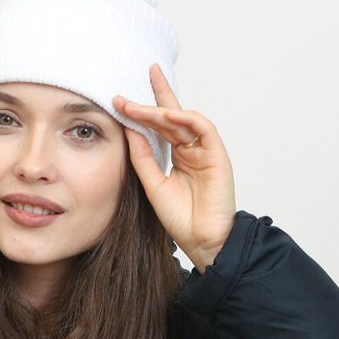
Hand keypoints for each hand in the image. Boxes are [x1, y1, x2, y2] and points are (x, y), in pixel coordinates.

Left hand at [113, 64, 235, 272]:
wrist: (202, 241)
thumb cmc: (181, 218)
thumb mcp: (153, 184)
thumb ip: (142, 157)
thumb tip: (129, 130)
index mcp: (178, 154)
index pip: (161, 124)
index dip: (144, 108)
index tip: (120, 99)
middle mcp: (192, 149)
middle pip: (170, 117)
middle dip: (148, 102)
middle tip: (123, 97)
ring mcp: (205, 151)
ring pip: (183, 121)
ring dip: (160, 111)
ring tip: (136, 108)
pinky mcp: (218, 155)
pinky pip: (205, 129)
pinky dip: (188, 119)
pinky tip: (169, 115)